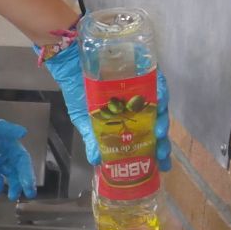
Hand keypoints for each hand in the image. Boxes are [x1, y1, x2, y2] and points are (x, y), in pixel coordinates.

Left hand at [0, 92, 36, 199]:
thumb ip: (4, 128)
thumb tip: (23, 132)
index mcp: (8, 141)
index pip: (22, 159)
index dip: (27, 172)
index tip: (28, 184)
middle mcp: (5, 152)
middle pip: (19, 169)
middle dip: (24, 182)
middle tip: (27, 194)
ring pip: (10, 175)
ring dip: (13, 186)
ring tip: (12, 197)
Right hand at [42, 42, 173, 173]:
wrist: (69, 63)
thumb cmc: (78, 91)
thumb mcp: (83, 120)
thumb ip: (93, 139)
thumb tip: (96, 161)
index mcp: (127, 118)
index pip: (146, 137)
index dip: (155, 151)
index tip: (161, 166)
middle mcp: (138, 104)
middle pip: (157, 124)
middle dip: (162, 140)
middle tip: (161, 153)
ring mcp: (143, 88)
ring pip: (160, 106)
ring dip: (162, 119)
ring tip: (159, 132)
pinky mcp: (143, 71)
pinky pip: (157, 82)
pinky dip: (160, 92)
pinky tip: (160, 103)